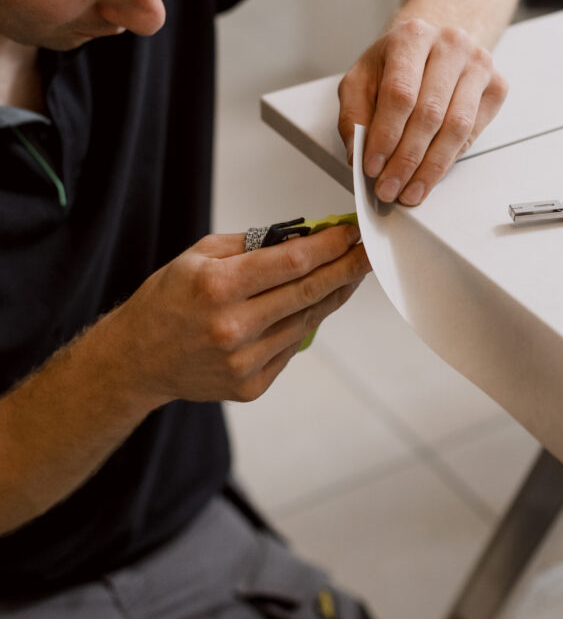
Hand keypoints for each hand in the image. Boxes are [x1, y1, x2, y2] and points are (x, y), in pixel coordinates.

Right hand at [110, 225, 369, 404]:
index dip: (330, 245)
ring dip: (333, 295)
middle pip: (309, 292)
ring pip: (307, 321)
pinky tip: (311, 306)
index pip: (293, 262)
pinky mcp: (251, 385)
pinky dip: (304, 323)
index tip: (350, 233)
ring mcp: (244, 361)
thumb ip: (252, 245)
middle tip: (368, 253)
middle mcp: (233, 327)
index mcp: (218, 287)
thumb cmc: (168, 300)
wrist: (138, 359)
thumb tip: (306, 237)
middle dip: (346, 269)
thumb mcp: (199, 256)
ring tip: (348, 275)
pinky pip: (291, 347)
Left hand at [338, 18, 507, 204]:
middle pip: (429, 114)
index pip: (400, 94)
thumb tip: (358, 154)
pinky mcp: (496, 86)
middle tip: (389, 188)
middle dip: (406, 160)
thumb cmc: (394, 66)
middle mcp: (450, 45)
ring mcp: (478, 65)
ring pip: (457, 127)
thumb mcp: (361, 80)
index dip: (385, 135)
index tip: (372, 166)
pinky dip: (449, 159)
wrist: (432, 47)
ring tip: (410, 191)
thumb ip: (354, 115)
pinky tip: (430, 175)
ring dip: (430, 167)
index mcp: (412, 37)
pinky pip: (473, 133)